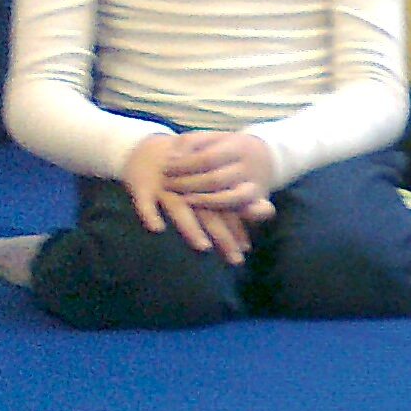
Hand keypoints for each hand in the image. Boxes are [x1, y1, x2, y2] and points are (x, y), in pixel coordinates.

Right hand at [122, 135, 267, 262]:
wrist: (152, 151)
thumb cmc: (190, 172)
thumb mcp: (214, 181)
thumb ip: (237, 199)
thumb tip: (267, 210)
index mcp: (208, 185)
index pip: (226, 208)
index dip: (237, 228)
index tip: (246, 249)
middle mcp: (189, 187)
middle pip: (208, 213)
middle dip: (223, 236)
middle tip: (236, 259)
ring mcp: (165, 187)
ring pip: (179, 209)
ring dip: (191, 227)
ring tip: (204, 246)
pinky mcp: (142, 187)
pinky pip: (143, 202)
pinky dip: (149, 214)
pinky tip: (157, 229)